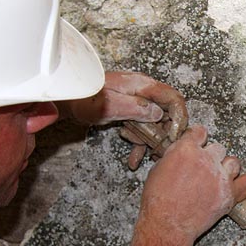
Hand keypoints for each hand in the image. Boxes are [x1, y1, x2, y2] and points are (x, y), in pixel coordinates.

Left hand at [58, 72, 188, 168]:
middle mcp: (143, 92)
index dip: (179, 117)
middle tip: (158, 150)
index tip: (173, 135)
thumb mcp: (111, 105)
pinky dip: (139, 142)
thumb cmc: (84, 98)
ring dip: (149, 141)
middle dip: (164, 133)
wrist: (67, 100)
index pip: (173, 98)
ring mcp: (137, 102)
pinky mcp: (130, 112)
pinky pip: (141, 128)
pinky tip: (133, 159)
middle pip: (167, 112)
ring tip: (138, 154)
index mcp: (142, 85)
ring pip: (155, 123)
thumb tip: (158, 114)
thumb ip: (136, 108)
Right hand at [136, 125, 245, 243]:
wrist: (167, 225)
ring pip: (234, 162)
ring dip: (227, 168)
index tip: (199, 142)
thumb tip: (179, 154)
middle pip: (218, 147)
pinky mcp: (230, 194)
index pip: (200, 132)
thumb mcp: (157, 171)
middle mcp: (206, 159)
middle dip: (211, 156)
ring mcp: (220, 176)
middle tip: (204, 167)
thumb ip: (173, 157)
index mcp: (186, 149)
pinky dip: (243, 184)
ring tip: (219, 177)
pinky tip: (237, 186)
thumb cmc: (158, 202)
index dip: (199, 138)